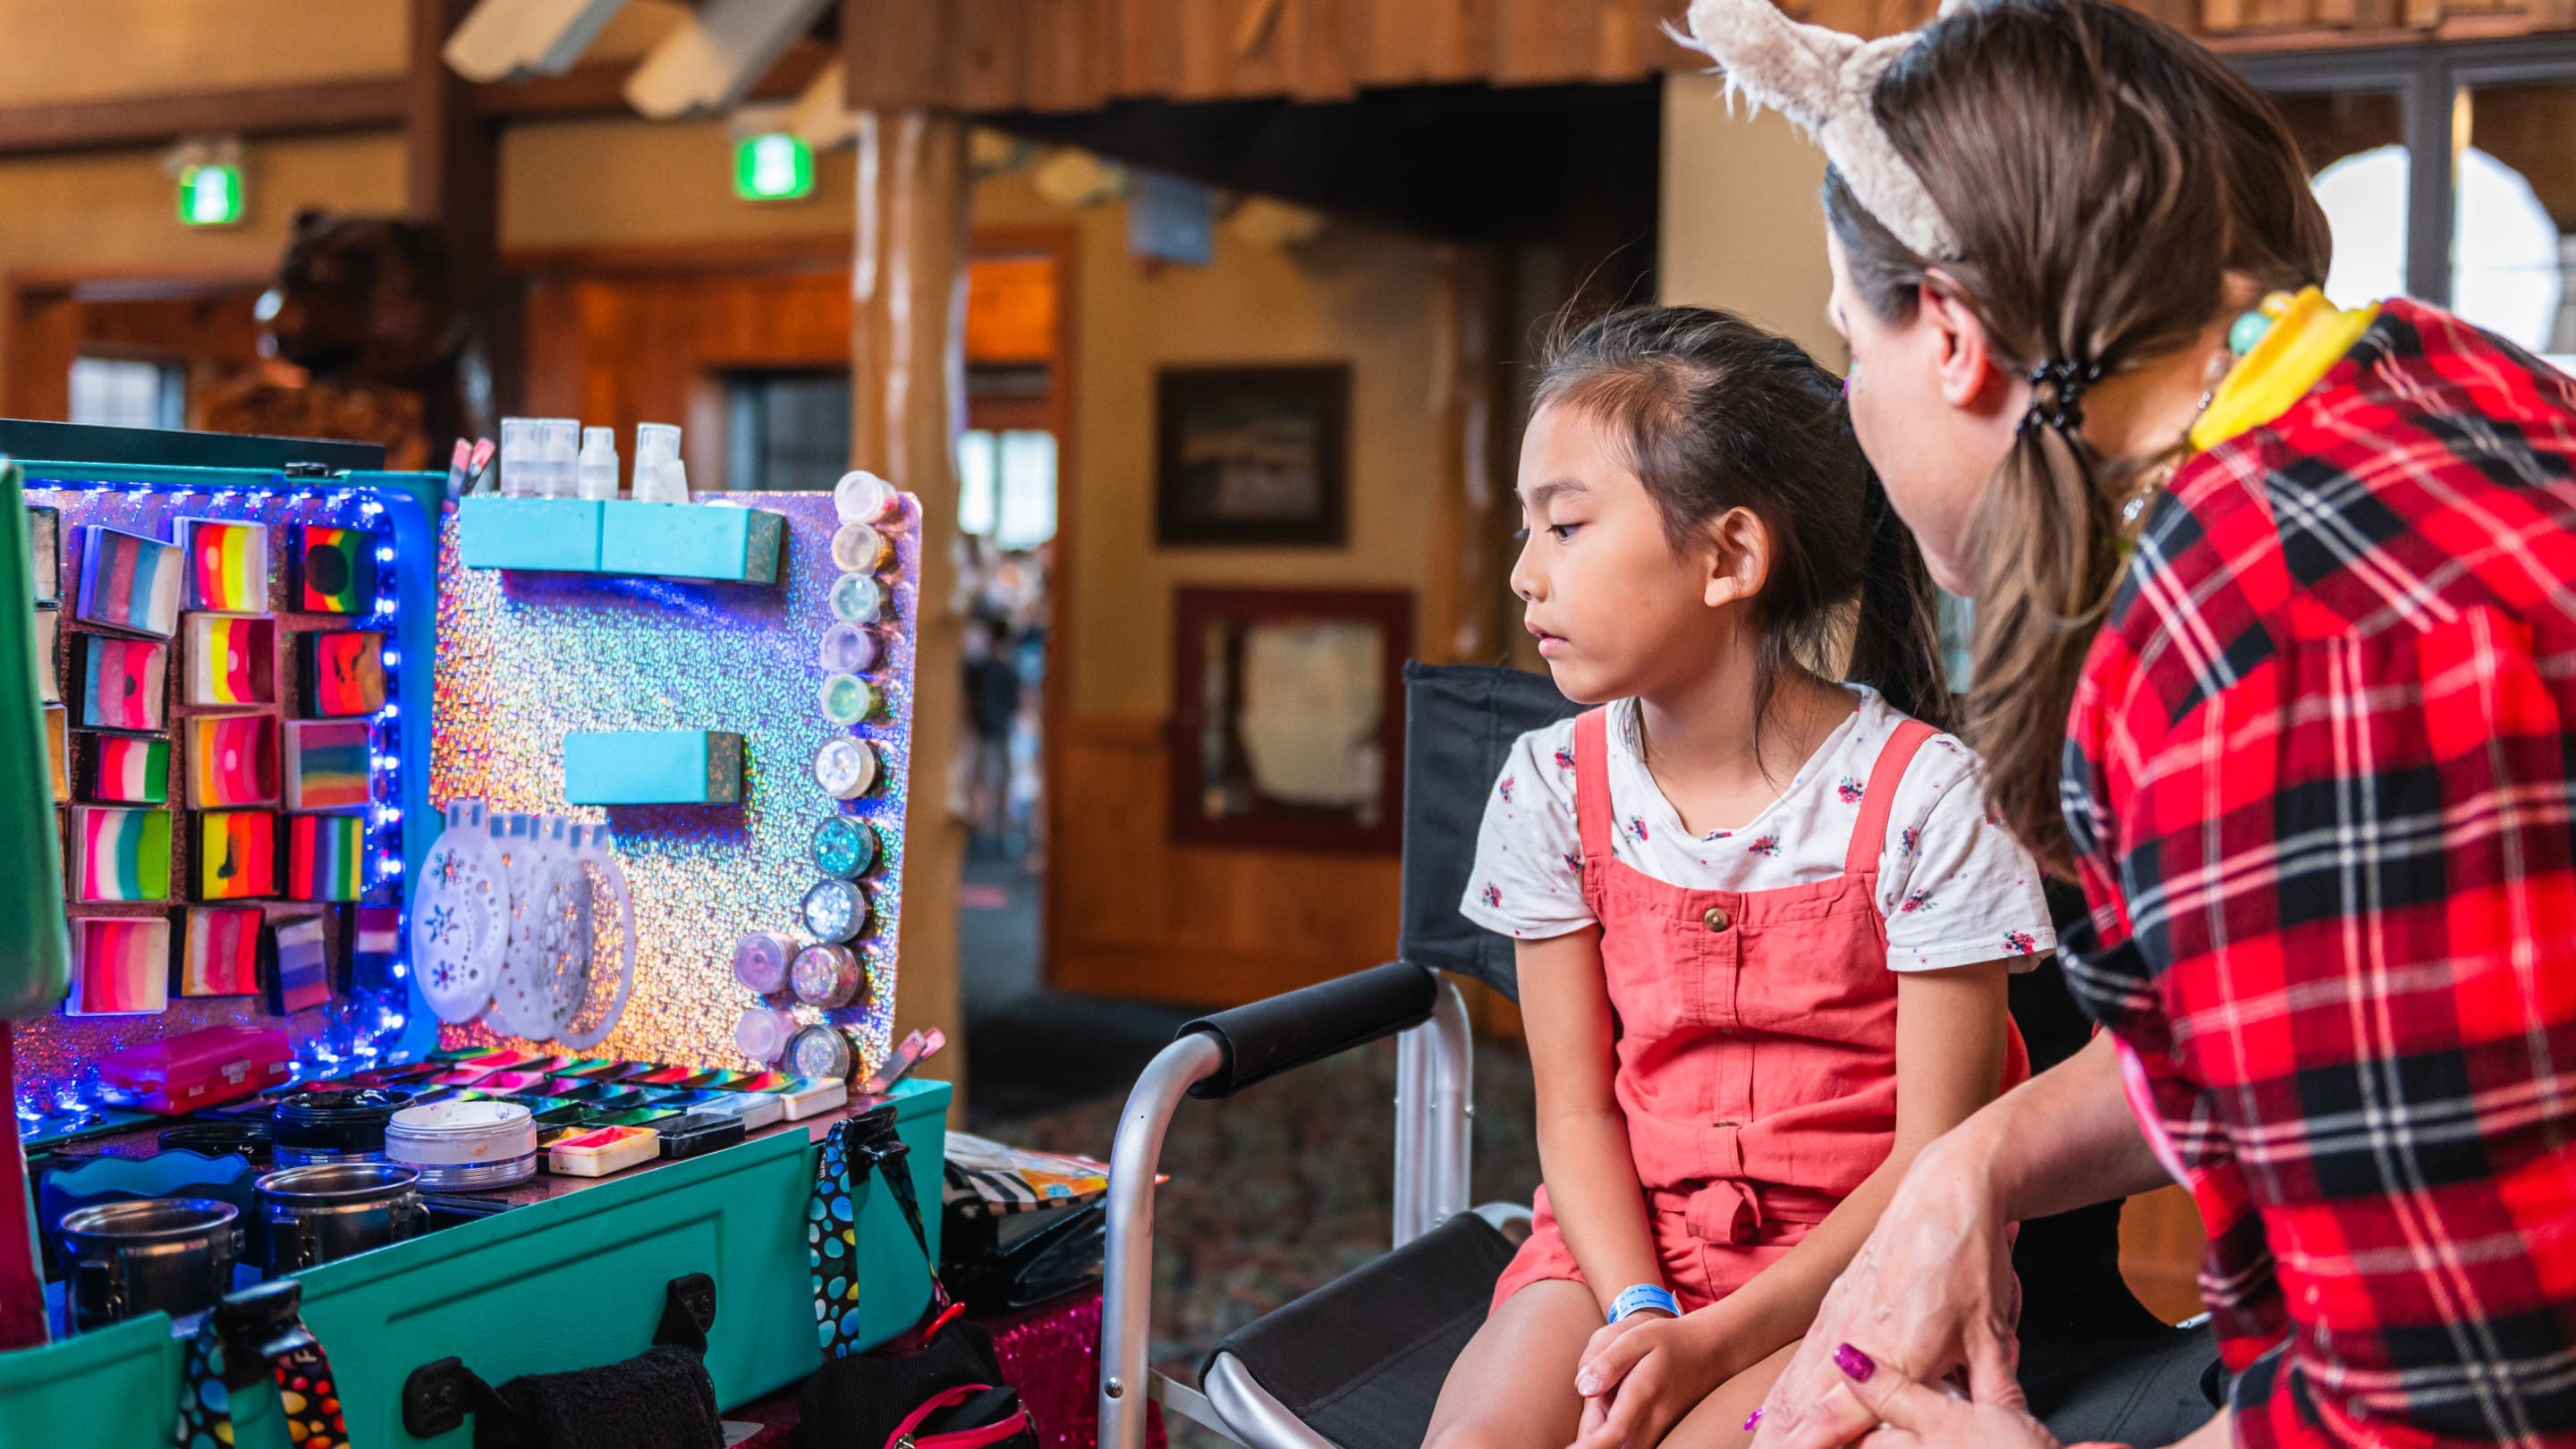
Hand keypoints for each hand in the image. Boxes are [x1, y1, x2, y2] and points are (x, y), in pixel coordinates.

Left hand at [1569, 1310, 1727, 1448]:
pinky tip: (1600, 1430)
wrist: (1712, 1349)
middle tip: (1571, 1444)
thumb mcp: (1636, 1337)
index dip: (1591, 1448)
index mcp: (1642, 1394)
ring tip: (1583, 1437)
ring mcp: (1660, 1428)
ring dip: (1604, 1443)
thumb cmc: (1669, 1340)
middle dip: (1594, 1448)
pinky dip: (1616, 1440)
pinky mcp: (1661, 1430)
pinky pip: (1635, 1443)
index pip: (1614, 1434)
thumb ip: (1609, 1362)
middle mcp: (1653, 1419)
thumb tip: (1583, 1387)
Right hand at [1753, 1137, 2022, 1448]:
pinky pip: (1803, 1355)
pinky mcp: (1837, 1300)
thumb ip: (1994, 1390)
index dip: (1810, 1443)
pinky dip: (1785, 1387)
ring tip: (1760, 1445)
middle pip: (1805, 1402)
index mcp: (1899, 1353)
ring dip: (1777, 1418)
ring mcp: (1841, 1315)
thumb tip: (2008, 1428)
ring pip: (1797, 1379)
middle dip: (1783, 1438)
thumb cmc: (1970, 1257)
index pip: (1841, 1414)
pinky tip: (1774, 1406)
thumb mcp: (1994, 1332)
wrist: (1946, 1190)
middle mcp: (1859, 1336)